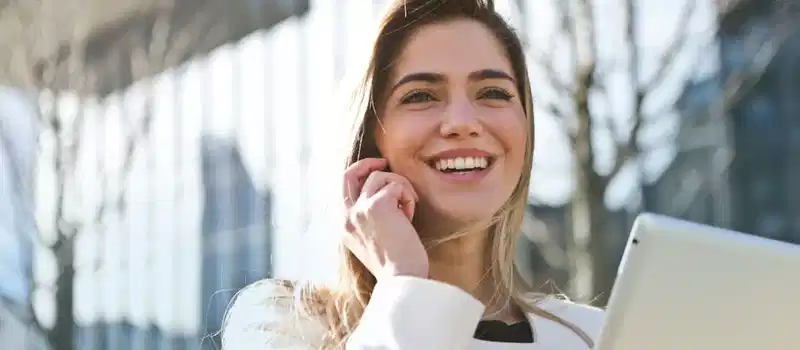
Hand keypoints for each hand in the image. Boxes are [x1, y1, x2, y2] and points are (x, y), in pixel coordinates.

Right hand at [343, 158, 428, 278]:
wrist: (402, 278)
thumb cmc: (395, 264)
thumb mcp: (372, 241)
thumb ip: (369, 220)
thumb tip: (384, 196)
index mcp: (344, 226)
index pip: (344, 189)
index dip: (360, 175)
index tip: (376, 172)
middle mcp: (346, 216)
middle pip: (349, 174)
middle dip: (367, 164)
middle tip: (385, 162)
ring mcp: (359, 210)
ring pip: (379, 177)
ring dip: (400, 187)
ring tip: (408, 208)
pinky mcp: (377, 205)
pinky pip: (396, 185)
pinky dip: (408, 197)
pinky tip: (410, 216)